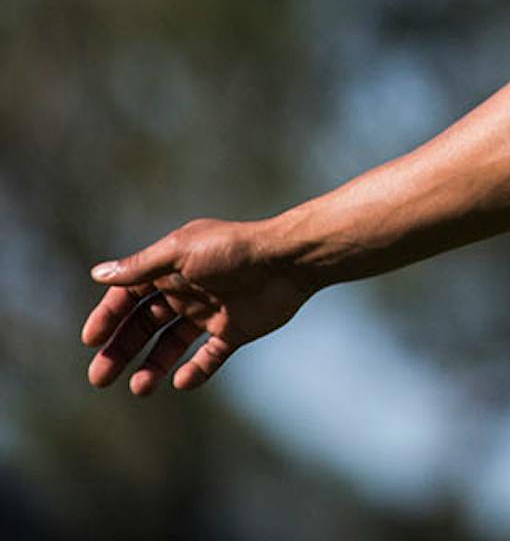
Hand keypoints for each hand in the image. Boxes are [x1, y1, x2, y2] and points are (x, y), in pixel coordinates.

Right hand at [82, 218, 315, 394]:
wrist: (289, 262)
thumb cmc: (234, 250)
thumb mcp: (181, 253)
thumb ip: (141, 267)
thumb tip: (98, 273)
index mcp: (171, 269)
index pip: (129, 296)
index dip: (108, 317)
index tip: (91, 341)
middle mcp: (188, 290)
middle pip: (145, 324)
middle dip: (121, 350)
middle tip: (100, 378)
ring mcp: (211, 311)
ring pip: (172, 344)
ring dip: (153, 366)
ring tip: (140, 388)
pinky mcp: (236, 329)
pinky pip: (210, 356)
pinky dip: (196, 371)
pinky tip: (182, 382)